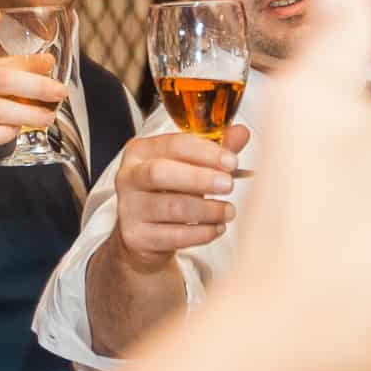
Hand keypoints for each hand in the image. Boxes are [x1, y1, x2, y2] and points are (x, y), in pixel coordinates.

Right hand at [112, 127, 248, 269]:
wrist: (143, 235)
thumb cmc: (168, 193)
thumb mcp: (188, 167)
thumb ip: (214, 151)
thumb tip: (242, 133)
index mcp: (139, 151)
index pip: (171, 144)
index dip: (204, 152)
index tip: (232, 161)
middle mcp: (128, 177)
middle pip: (160, 173)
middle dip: (199, 178)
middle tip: (229, 185)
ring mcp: (129, 209)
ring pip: (171, 207)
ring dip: (208, 209)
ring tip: (229, 211)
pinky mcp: (136, 237)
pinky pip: (174, 236)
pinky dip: (201, 233)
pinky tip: (216, 228)